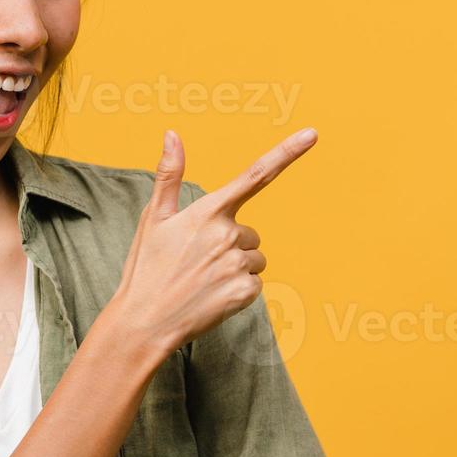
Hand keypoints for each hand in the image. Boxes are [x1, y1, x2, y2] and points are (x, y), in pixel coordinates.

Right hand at [109, 127, 317, 357]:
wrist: (143, 322)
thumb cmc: (147, 268)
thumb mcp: (154, 218)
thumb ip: (169, 174)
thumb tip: (172, 133)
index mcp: (208, 211)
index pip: (255, 175)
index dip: (287, 153)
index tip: (312, 134)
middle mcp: (227, 234)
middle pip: (251, 233)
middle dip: (232, 245)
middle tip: (198, 262)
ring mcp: (237, 264)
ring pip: (255, 259)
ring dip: (236, 268)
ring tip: (203, 280)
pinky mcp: (244, 292)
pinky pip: (255, 284)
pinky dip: (239, 291)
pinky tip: (212, 296)